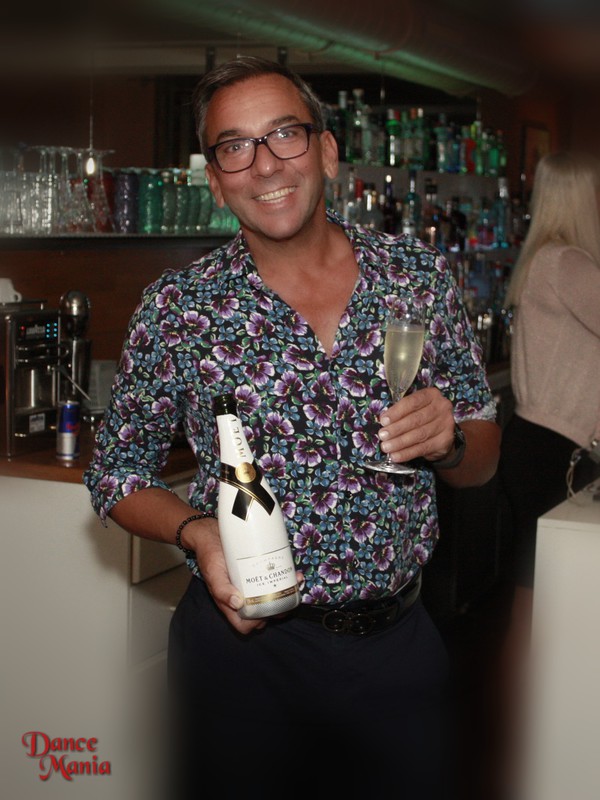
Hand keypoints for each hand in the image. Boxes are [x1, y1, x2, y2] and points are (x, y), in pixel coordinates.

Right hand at [187, 517, 303, 633]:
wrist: (211, 533)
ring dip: (287, 594)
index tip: (267, 611)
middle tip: (288, 596)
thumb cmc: (209, 555)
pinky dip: (286, 578)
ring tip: (296, 582)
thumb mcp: (213, 572)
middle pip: (262, 614)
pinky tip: (295, 572)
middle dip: (278, 609)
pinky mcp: (258, 571)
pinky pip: (274, 580)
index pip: (244, 624)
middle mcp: (242, 596)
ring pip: (271, 598)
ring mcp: (251, 584)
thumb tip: (237, 604)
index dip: (256, 623)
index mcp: (229, 603)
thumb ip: (222, 590)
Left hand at [377, 387, 455, 463]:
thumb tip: (384, 421)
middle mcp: (442, 407)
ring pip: (419, 435)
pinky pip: (422, 448)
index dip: (396, 412)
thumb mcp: (413, 409)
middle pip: (416, 419)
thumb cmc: (422, 417)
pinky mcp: (445, 441)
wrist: (441, 433)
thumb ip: (400, 412)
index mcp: (431, 395)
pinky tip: (396, 456)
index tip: (383, 421)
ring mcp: (446, 424)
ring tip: (386, 447)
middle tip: (382, 436)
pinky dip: (407, 453)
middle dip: (396, 429)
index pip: (412, 402)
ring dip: (399, 442)